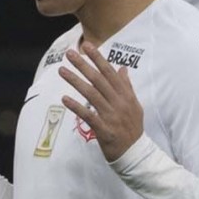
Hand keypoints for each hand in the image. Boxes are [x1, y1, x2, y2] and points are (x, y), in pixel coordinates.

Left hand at [59, 43, 143, 161]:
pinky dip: (76, 107)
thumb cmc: (133, 128)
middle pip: (98, 80)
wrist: (136, 153)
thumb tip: (122, 68)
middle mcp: (119, 103)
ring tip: (62, 71)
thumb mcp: (135, 105)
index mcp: (126, 95)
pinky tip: (64, 99)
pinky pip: (88, 115)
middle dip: (83, 65)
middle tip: (70, 54)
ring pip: (91, 94)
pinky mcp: (104, 129)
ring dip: (75, 81)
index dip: (98, 58)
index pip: (110, 72)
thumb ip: (127, 86)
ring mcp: (111, 116)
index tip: (87, 46)